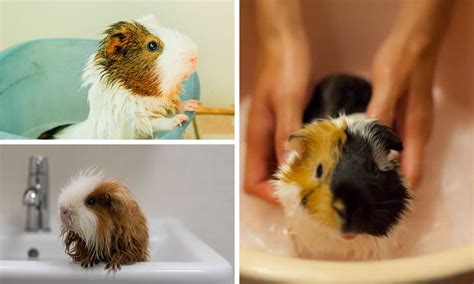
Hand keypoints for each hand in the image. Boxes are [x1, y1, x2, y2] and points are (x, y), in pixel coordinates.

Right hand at [244, 33, 310, 202]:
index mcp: (257, 137)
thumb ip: (286, 134)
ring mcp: (275, 133)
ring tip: (324, 182)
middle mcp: (263, 140)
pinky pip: (292, 152)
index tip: (299, 196)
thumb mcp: (287, 100)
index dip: (271, 195)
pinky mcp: (288, 126)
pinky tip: (326, 159)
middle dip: (287, 191)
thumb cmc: (284, 67)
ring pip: (280, 167)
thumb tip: (289, 169)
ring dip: (298, 177)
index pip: (253, 182)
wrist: (285, 43)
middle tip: (316, 194)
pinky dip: (306, 161)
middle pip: (266, 179)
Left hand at [367, 0, 454, 186]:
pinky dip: (378, 154)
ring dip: (380, 171)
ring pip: (397, 159)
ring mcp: (410, 128)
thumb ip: (381, 114)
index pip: (412, 172)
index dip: (398, 193)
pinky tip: (358, 156)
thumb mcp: (388, 86)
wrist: (414, 42)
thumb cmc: (402, 63)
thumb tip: (372, 145)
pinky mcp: (402, 120)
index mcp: (415, 131)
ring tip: (352, 183)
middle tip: (356, 198)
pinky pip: (392, 146)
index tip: (376, 207)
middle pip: (405, 170)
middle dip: (384, 186)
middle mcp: (416, 135)